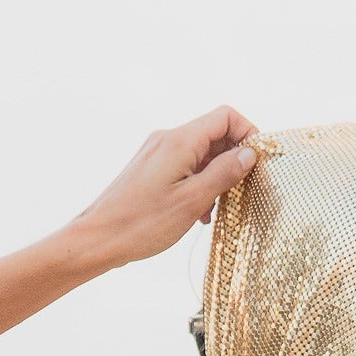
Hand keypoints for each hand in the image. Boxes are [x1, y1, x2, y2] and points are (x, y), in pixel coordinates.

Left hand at [69, 106, 261, 270]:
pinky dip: (199, 182)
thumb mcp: (192, 200)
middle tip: (242, 188)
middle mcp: (167, 139)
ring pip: (200, 152)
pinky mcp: (150, 169)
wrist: (98, 239)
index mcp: (179, 141)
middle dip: (234, 157)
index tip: (257, 162)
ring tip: (217, 207)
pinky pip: (184, 166)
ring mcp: (157, 153)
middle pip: (214, 133)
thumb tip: (249, 153)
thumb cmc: (142, 223)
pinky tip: (199, 211)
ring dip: (216, 174)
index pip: (225, 117)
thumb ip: (224, 173)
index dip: (248, 134)